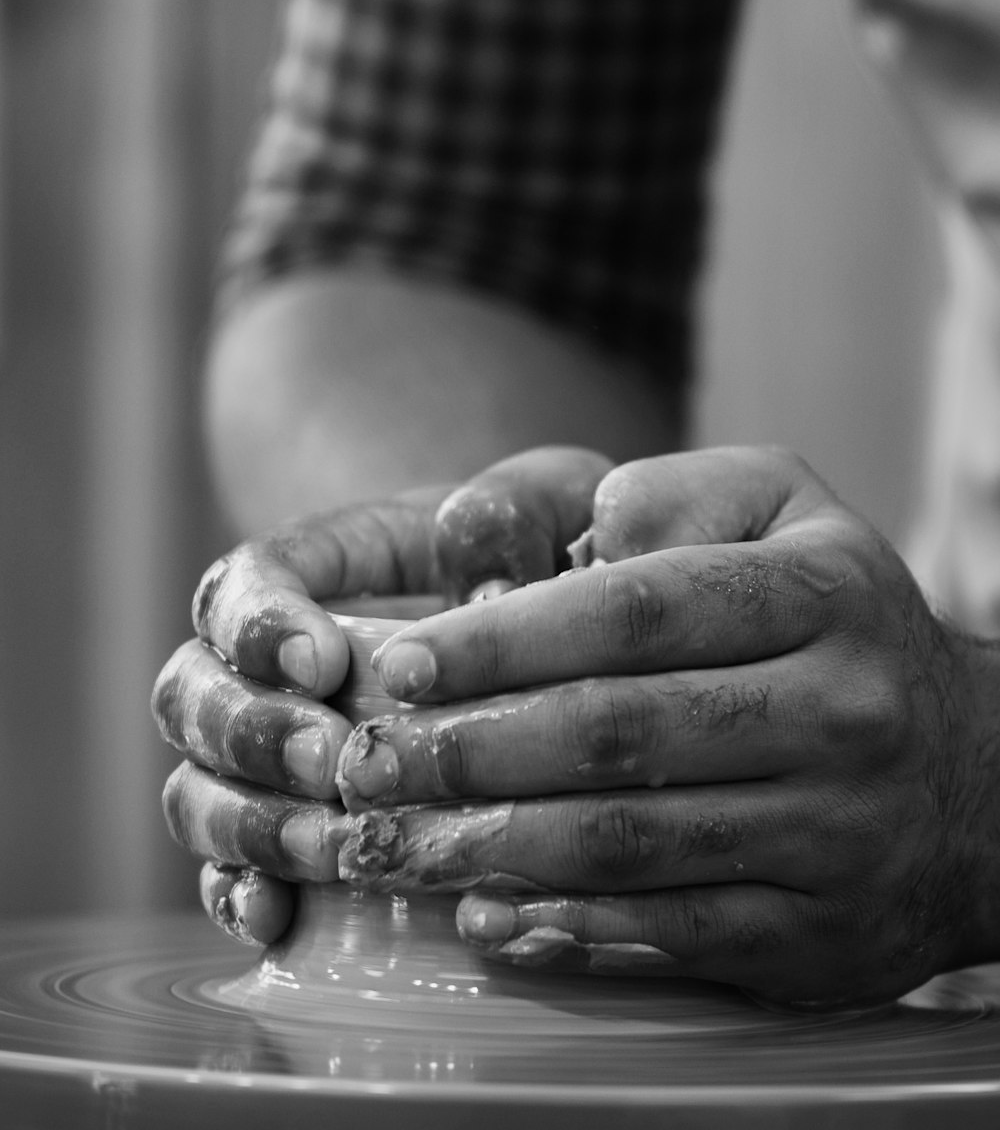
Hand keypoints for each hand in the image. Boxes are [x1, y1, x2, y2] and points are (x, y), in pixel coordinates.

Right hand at [151, 450, 610, 945]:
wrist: (543, 634)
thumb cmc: (533, 556)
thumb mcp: (540, 504)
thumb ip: (508, 518)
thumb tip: (489, 591)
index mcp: (305, 569)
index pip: (236, 585)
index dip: (258, 624)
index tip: (323, 659)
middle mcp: (258, 665)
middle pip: (192, 692)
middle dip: (252, 732)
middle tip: (336, 760)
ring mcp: (260, 755)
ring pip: (194, 789)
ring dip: (249, 824)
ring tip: (334, 846)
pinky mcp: (281, 832)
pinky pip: (221, 872)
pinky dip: (238, 896)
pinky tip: (277, 919)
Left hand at [334, 445, 999, 1007]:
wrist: (980, 780)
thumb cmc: (845, 625)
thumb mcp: (790, 509)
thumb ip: (676, 497)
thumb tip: (565, 547)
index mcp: (821, 594)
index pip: (634, 611)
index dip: (504, 639)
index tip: (403, 663)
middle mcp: (838, 712)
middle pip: (618, 732)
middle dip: (471, 749)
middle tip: (369, 761)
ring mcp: (835, 832)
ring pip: (633, 842)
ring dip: (494, 845)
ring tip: (395, 841)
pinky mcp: (820, 933)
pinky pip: (675, 933)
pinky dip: (570, 928)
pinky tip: (488, 915)